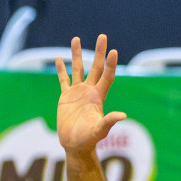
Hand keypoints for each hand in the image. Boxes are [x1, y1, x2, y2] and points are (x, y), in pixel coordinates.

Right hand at [56, 35, 126, 154]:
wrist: (75, 144)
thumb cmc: (89, 139)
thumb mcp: (100, 129)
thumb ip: (109, 121)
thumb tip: (122, 115)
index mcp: (98, 96)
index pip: (106, 76)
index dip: (110, 64)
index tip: (112, 51)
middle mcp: (89, 91)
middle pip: (95, 67)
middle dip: (99, 52)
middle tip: (102, 36)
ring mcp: (77, 92)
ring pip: (78, 69)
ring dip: (77, 55)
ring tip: (76, 39)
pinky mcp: (66, 97)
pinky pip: (63, 80)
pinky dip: (61, 69)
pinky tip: (58, 58)